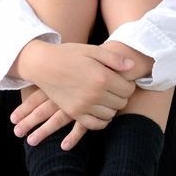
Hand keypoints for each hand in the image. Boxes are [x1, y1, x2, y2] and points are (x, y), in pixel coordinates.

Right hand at [11, 43, 137, 149]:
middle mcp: (94, 94)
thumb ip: (114, 58)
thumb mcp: (92, 50)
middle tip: (115, 87)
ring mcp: (83, 105)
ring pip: (111, 114)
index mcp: (102, 77)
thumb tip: (133, 67)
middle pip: (121, 103)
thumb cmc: (69, 54)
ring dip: (112, 107)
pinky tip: (101, 110)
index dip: (129, 84)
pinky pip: (95, 124)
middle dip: (122, 95)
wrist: (43, 64)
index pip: (128, 89)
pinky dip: (102, 120)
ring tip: (107, 96)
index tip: (123, 79)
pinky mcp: (74, 113)